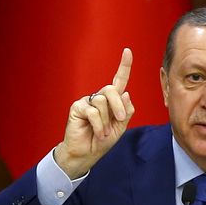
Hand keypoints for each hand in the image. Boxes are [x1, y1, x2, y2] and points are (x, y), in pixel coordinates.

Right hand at [54, 48, 135, 178]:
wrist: (87, 153)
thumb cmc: (103, 139)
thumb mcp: (121, 127)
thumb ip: (126, 111)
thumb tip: (126, 93)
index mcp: (112, 100)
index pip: (119, 80)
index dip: (124, 66)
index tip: (128, 51)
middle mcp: (99, 98)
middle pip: (111, 90)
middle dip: (118, 106)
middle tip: (119, 120)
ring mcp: (87, 101)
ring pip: (102, 101)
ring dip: (107, 120)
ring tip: (104, 132)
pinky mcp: (77, 107)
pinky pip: (93, 112)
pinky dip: (99, 125)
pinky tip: (97, 133)